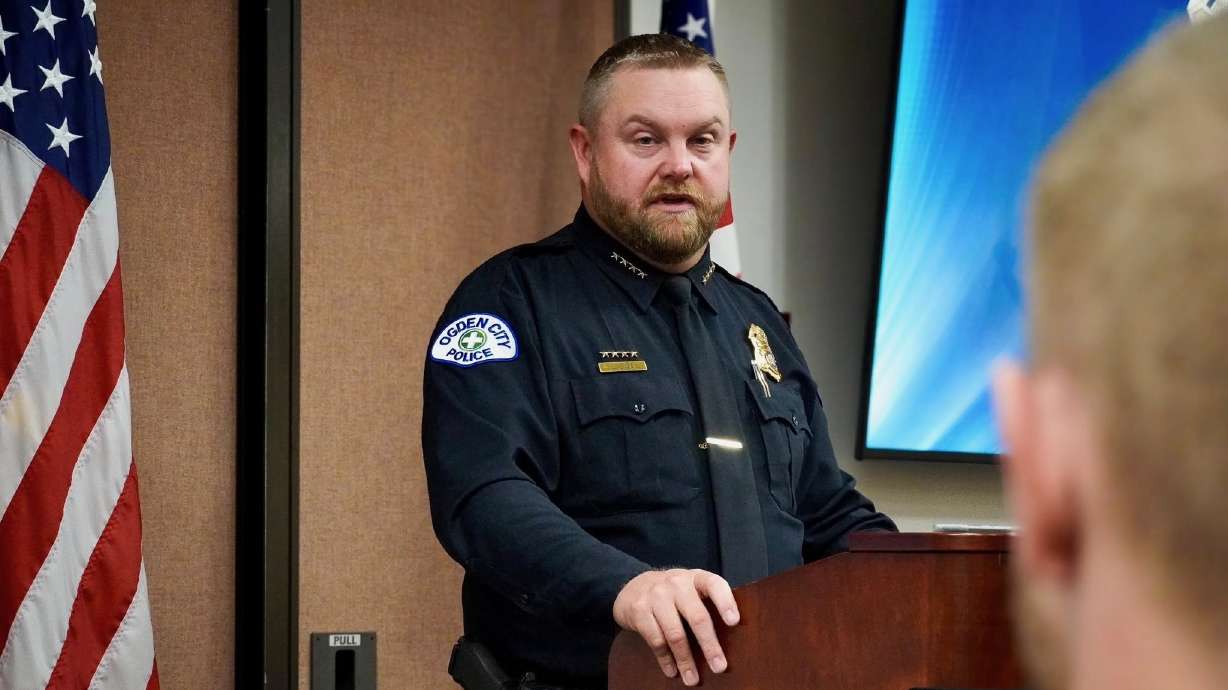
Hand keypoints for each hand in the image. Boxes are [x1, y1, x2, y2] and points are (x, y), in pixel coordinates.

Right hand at [612, 569, 739, 686]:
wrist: (634, 587)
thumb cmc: (674, 594)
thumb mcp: (692, 590)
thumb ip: (707, 604)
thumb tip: (731, 641)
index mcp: (696, 577)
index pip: (714, 584)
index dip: (725, 602)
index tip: (734, 622)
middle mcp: (677, 583)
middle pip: (697, 617)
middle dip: (709, 645)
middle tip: (719, 667)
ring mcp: (656, 595)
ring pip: (675, 634)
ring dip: (685, 660)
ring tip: (692, 679)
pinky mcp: (639, 609)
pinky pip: (656, 640)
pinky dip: (665, 659)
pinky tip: (672, 671)